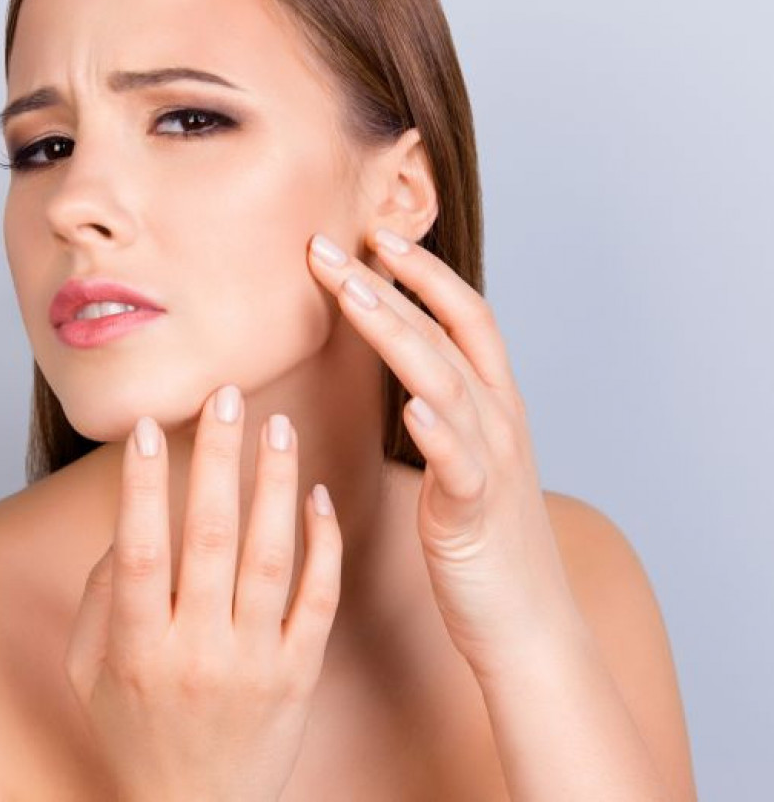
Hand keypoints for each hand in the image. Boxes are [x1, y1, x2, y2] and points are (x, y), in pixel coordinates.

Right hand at [63, 385, 342, 801]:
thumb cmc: (134, 733)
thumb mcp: (88, 674)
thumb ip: (99, 595)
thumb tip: (131, 521)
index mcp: (138, 649)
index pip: (141, 553)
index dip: (143, 486)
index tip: (149, 426)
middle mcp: (197, 651)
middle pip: (211, 539)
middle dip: (218, 459)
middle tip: (226, 395)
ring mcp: (256, 663)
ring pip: (271, 557)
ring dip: (274, 484)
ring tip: (277, 425)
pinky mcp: (300, 673)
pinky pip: (319, 598)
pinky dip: (323, 544)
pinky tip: (317, 494)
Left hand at [307, 228, 584, 681]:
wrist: (527, 621)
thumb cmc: (484, 536)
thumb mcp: (465, 455)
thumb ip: (442, 408)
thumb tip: (404, 374)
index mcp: (494, 401)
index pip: (462, 313)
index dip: (421, 270)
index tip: (371, 235)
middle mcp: (500, 418)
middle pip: (443, 331)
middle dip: (386, 283)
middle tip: (330, 246)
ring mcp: (493, 460)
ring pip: (446, 380)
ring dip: (399, 332)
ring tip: (354, 294)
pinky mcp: (477, 511)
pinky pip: (460, 464)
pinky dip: (439, 432)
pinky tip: (413, 408)